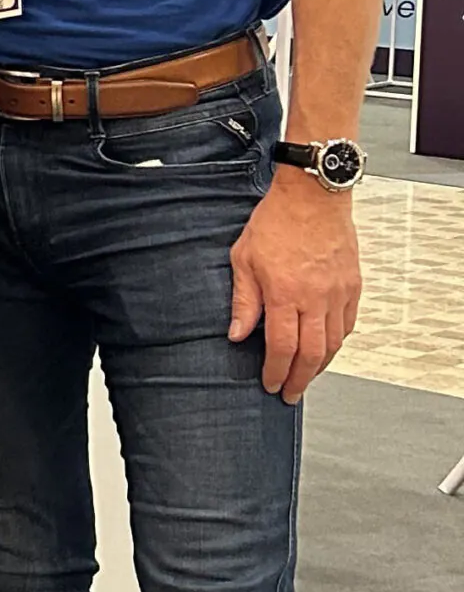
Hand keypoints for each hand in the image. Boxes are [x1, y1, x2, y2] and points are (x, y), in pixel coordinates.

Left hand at [229, 168, 362, 401]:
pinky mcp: (353, 286)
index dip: (277, 371)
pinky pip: (348, 324)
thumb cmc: (275, 222)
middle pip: (312, 353)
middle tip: (290, 394)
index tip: (271, 385)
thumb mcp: (243, 259)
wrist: (313, 197)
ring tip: (305, 377)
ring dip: (320, 366)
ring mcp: (338, 293)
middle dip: (300, 379)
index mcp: (285, 293)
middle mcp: (316, 298)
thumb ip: (243, 300)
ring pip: (334, 343)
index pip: (283, 346)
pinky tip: (326, 349)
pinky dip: (337, 343)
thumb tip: (238, 334)